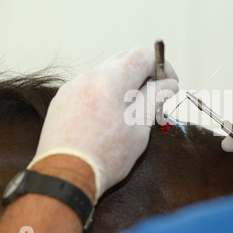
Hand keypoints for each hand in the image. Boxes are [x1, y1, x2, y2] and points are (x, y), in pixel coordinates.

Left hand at [28, 47, 178, 202]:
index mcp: (110, 81)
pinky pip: (90, 87)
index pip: (142, 55)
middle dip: (144, 73)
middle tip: (155, 94)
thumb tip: (168, 84)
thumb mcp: (139, 128)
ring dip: (124, 84)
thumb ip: (154, 98)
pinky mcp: (62, 100)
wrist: (64, 177)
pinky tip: (109, 117)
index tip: (170, 82)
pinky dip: (105, 93)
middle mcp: (88, 77)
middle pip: (123, 59)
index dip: (162, 65)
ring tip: (132, 111)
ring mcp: (72, 87)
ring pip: (106, 73)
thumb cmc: (105, 156)